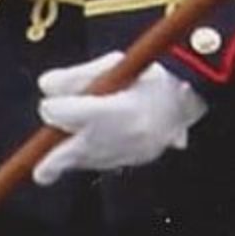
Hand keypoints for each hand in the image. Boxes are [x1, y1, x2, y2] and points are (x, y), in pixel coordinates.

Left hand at [31, 57, 209, 182]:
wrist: (194, 96)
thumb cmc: (152, 77)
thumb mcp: (114, 65)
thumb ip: (76, 75)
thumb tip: (45, 86)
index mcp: (109, 110)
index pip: (59, 114)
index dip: (55, 106)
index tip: (58, 102)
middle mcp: (115, 137)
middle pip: (65, 157)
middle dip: (51, 161)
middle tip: (41, 169)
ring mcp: (126, 152)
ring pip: (84, 161)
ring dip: (74, 153)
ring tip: (78, 138)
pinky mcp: (135, 160)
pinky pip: (104, 162)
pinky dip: (96, 155)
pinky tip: (102, 141)